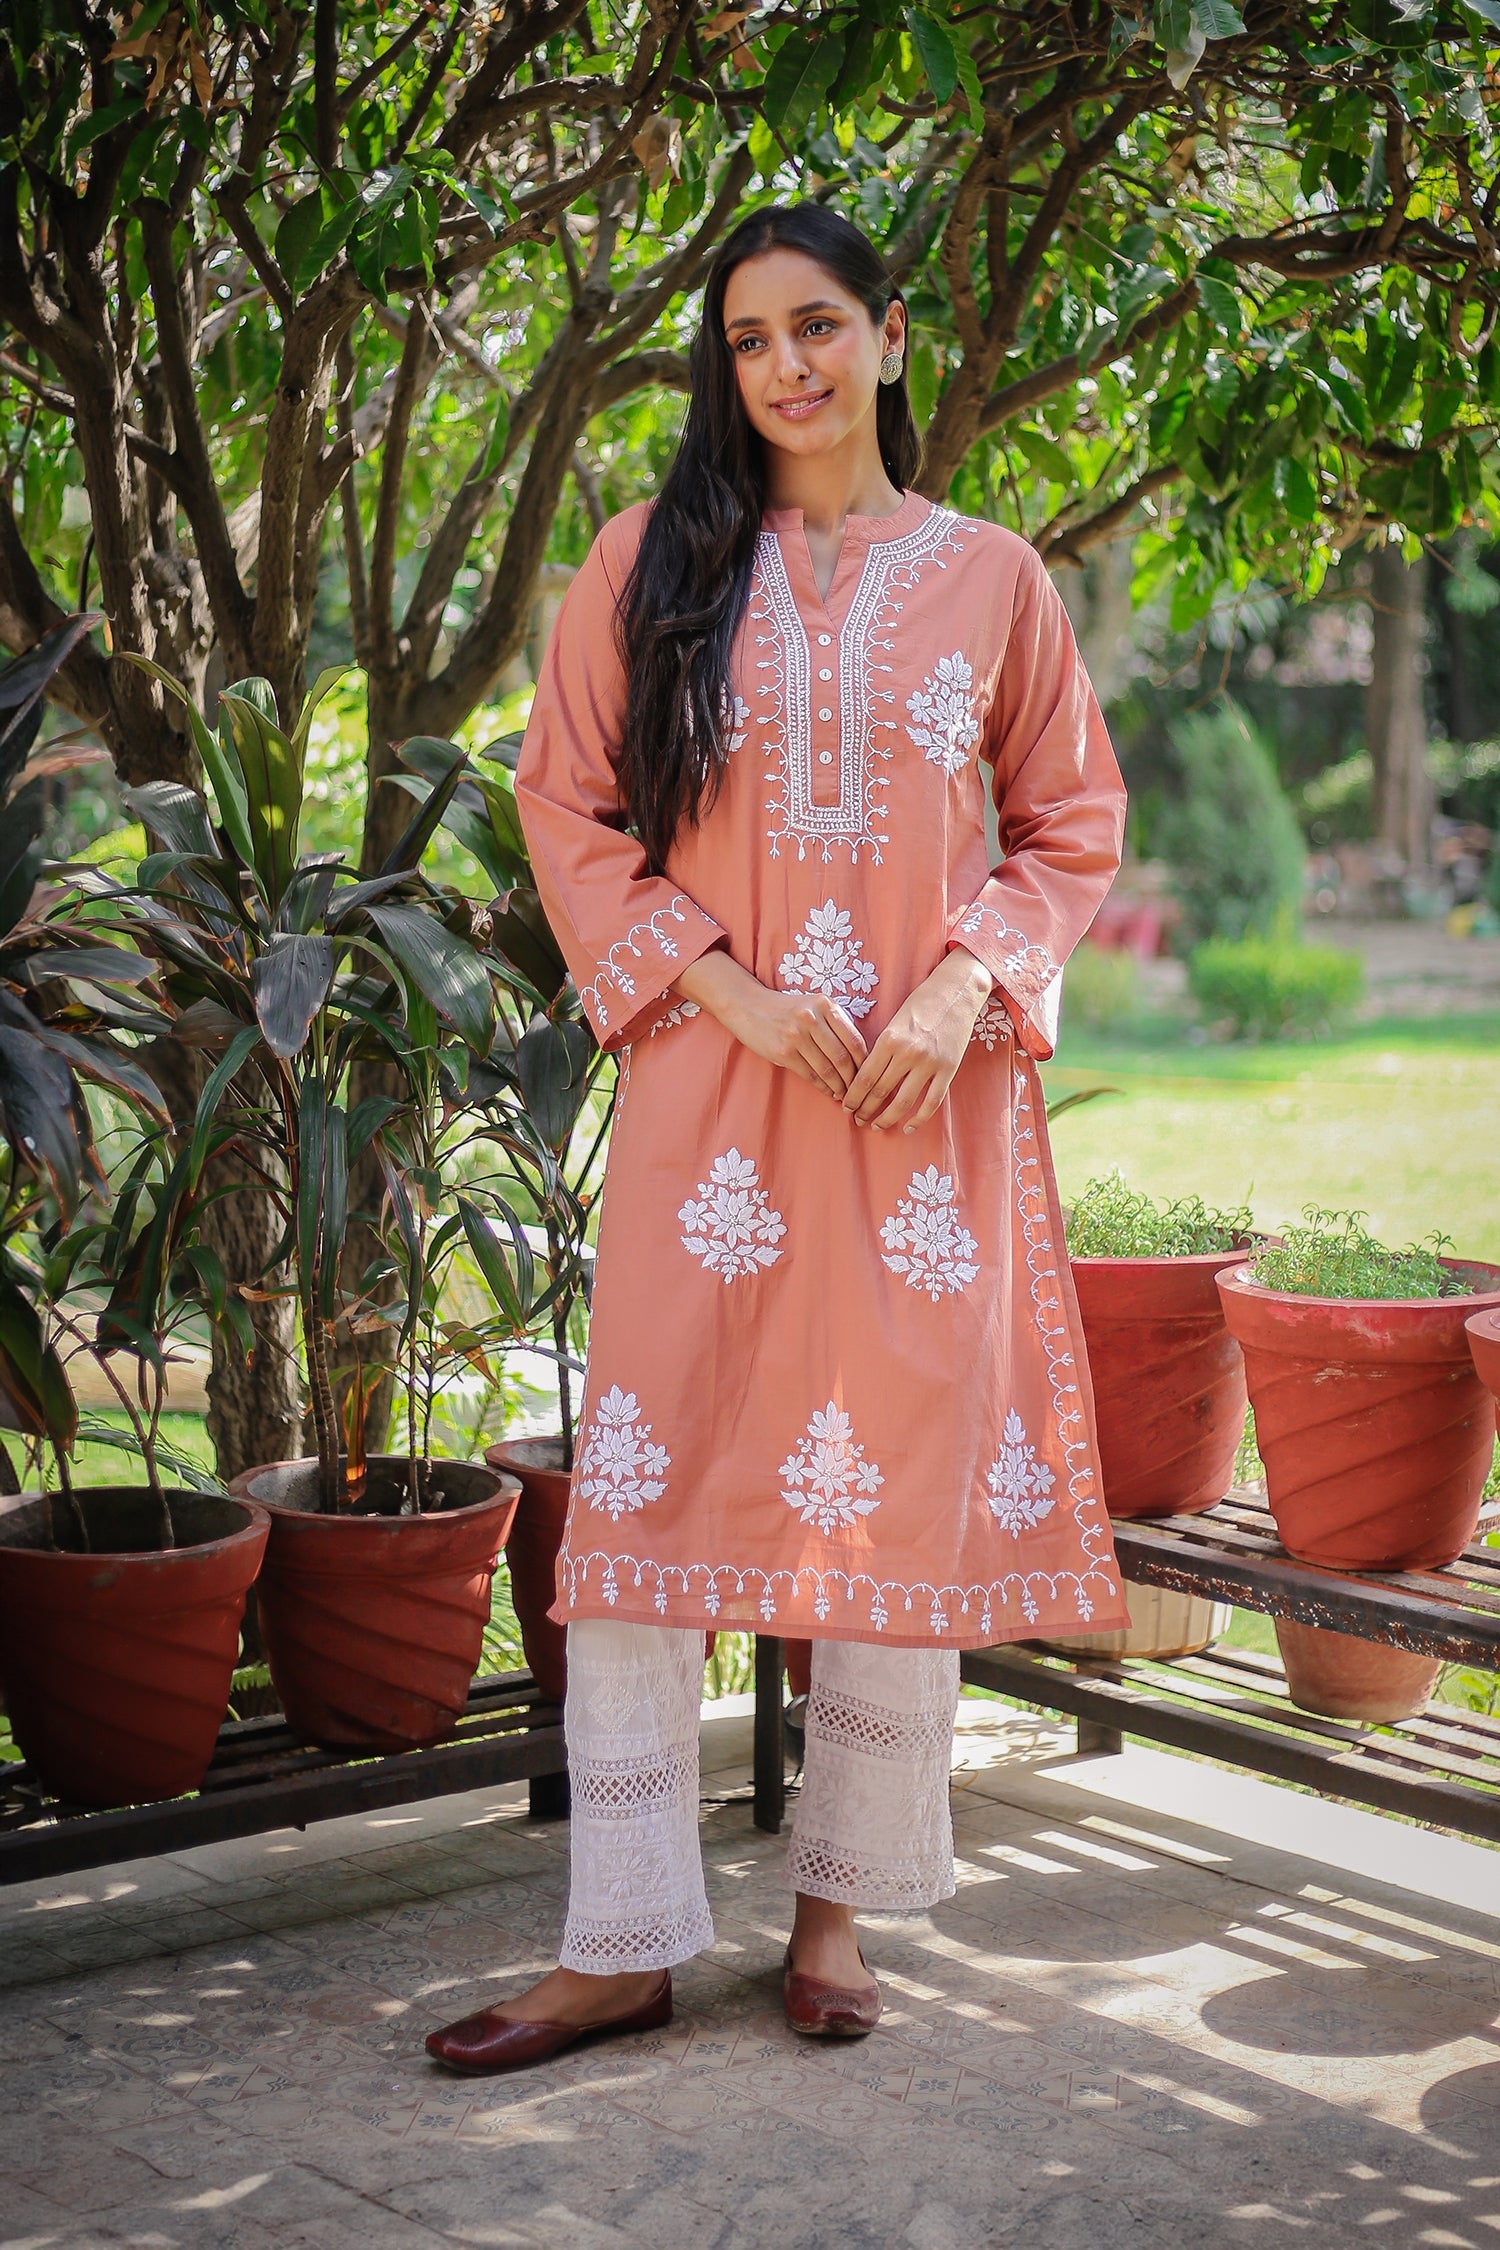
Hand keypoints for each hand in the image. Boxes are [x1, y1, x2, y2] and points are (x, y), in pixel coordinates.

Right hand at [671, 949, 865, 1097]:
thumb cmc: (786, 1009)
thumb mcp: (813, 1005)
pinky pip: (810, 1075)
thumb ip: (835, 1022)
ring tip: (845, 1094)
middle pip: (843, 1057)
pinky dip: (823, 1087)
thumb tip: (859, 1056)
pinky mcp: (783, 1051)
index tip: (869, 1074)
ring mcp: (796, 1035)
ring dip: (839, 1086)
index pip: (854, 1039)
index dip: (865, 1062)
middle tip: (858, 1090)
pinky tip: (829, 1091)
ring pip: (827, 1069)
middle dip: (853, 1079)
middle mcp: (812, 1018)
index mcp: (825, 1004)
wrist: (748, 1006)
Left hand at [842, 950, 994, 1131]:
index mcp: (889, 1040)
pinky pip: (932, 1102)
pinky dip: (919, 1119)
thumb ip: (882, 1048)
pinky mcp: (949, 1069)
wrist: (956, 992)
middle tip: (856, 1119)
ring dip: (887, 1118)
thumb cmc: (921, 1003)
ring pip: (903, 1102)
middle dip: (865, 1109)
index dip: (853, 1096)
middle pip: (880, 1092)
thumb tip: (865, 1077)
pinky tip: (907, 1127)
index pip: (865, 1077)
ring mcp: (930, 1063)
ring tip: (877, 1126)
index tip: (846, 1106)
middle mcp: (908, 1053)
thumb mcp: (894, 1021)